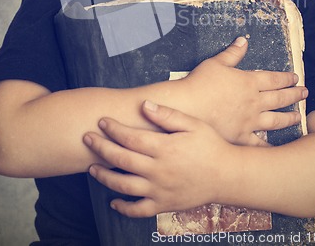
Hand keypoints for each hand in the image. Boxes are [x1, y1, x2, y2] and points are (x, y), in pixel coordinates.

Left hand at [84, 102, 232, 216]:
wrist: (227, 176)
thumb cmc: (211, 145)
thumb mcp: (193, 124)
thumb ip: (167, 115)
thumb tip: (144, 105)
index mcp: (164, 148)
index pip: (131, 137)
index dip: (113, 128)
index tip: (101, 121)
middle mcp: (158, 170)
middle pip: (121, 159)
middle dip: (101, 148)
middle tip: (87, 138)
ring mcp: (159, 190)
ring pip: (124, 186)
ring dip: (104, 177)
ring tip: (91, 169)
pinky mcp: (164, 205)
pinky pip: (138, 210)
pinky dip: (123, 208)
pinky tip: (113, 201)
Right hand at [186, 37, 306, 144]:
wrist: (186, 107)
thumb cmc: (199, 83)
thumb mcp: (216, 63)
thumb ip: (232, 53)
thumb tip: (243, 40)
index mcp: (249, 82)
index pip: (273, 79)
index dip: (286, 78)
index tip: (295, 78)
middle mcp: (253, 102)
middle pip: (279, 98)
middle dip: (294, 95)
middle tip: (304, 93)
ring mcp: (249, 121)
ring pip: (275, 120)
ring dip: (289, 118)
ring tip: (298, 117)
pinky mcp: (240, 136)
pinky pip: (258, 143)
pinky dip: (268, 145)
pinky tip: (276, 146)